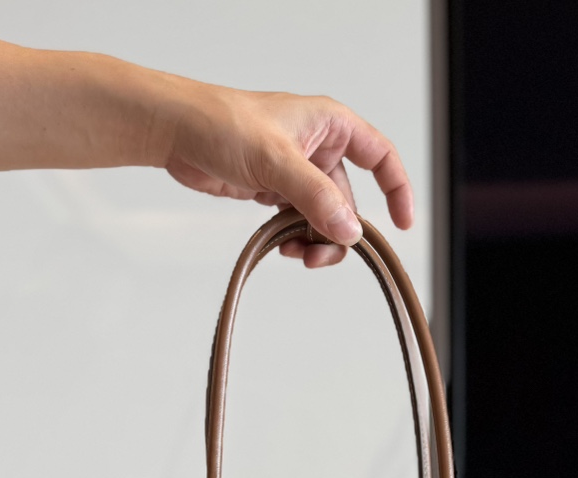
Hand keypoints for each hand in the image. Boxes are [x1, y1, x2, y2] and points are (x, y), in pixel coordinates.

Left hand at [161, 81, 413, 267]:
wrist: (176, 133)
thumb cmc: (221, 124)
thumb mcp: (276, 161)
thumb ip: (316, 197)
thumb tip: (349, 230)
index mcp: (330, 126)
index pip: (381, 156)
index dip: (397, 189)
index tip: (402, 223)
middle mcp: (318, 148)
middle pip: (349, 200)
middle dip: (338, 231)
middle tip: (319, 254)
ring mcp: (296, 173)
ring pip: (323, 217)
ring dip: (314, 240)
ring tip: (295, 254)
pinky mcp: (274, 191)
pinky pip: (298, 222)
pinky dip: (294, 239)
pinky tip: (281, 247)